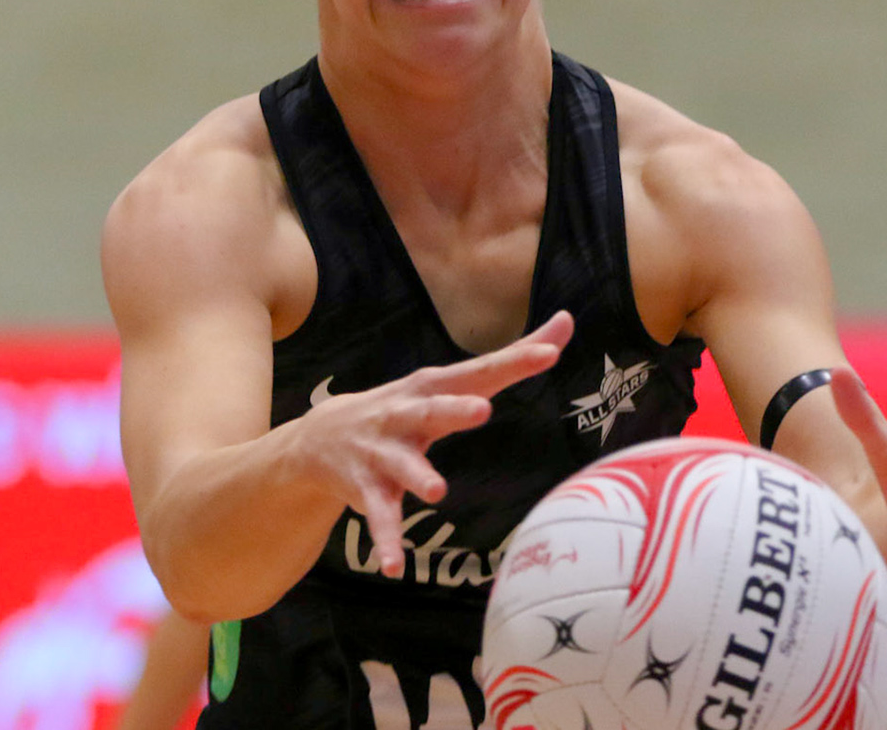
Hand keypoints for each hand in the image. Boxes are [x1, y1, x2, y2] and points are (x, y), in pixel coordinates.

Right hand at [299, 311, 572, 576]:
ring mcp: (384, 452)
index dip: (515, 362)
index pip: (480, 372)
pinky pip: (381, 518)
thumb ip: (511, 357)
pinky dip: (388, 542)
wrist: (320, 436)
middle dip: (455, 410)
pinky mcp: (368, 489)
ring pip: (403, 465)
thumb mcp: (452, 380)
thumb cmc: (406, 405)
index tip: (549, 353)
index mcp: (434, 387)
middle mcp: (406, 415)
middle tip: (481, 410)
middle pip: (434, 410)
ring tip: (437, 493)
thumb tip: (566, 320)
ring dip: (418, 477)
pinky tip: (396, 567)